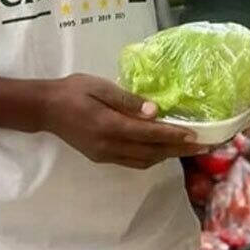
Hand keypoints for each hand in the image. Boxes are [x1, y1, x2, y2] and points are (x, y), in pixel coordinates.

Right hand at [43, 74, 200, 168]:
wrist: (46, 109)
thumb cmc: (73, 91)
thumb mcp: (100, 87)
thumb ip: (127, 101)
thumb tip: (154, 111)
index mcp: (109, 126)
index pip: (149, 134)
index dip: (174, 136)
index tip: (196, 136)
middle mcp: (109, 146)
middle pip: (151, 152)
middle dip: (178, 150)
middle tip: (203, 146)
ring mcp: (105, 155)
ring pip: (143, 161)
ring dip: (167, 155)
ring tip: (188, 149)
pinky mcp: (102, 157)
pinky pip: (132, 161)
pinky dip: (151, 157)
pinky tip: (161, 150)